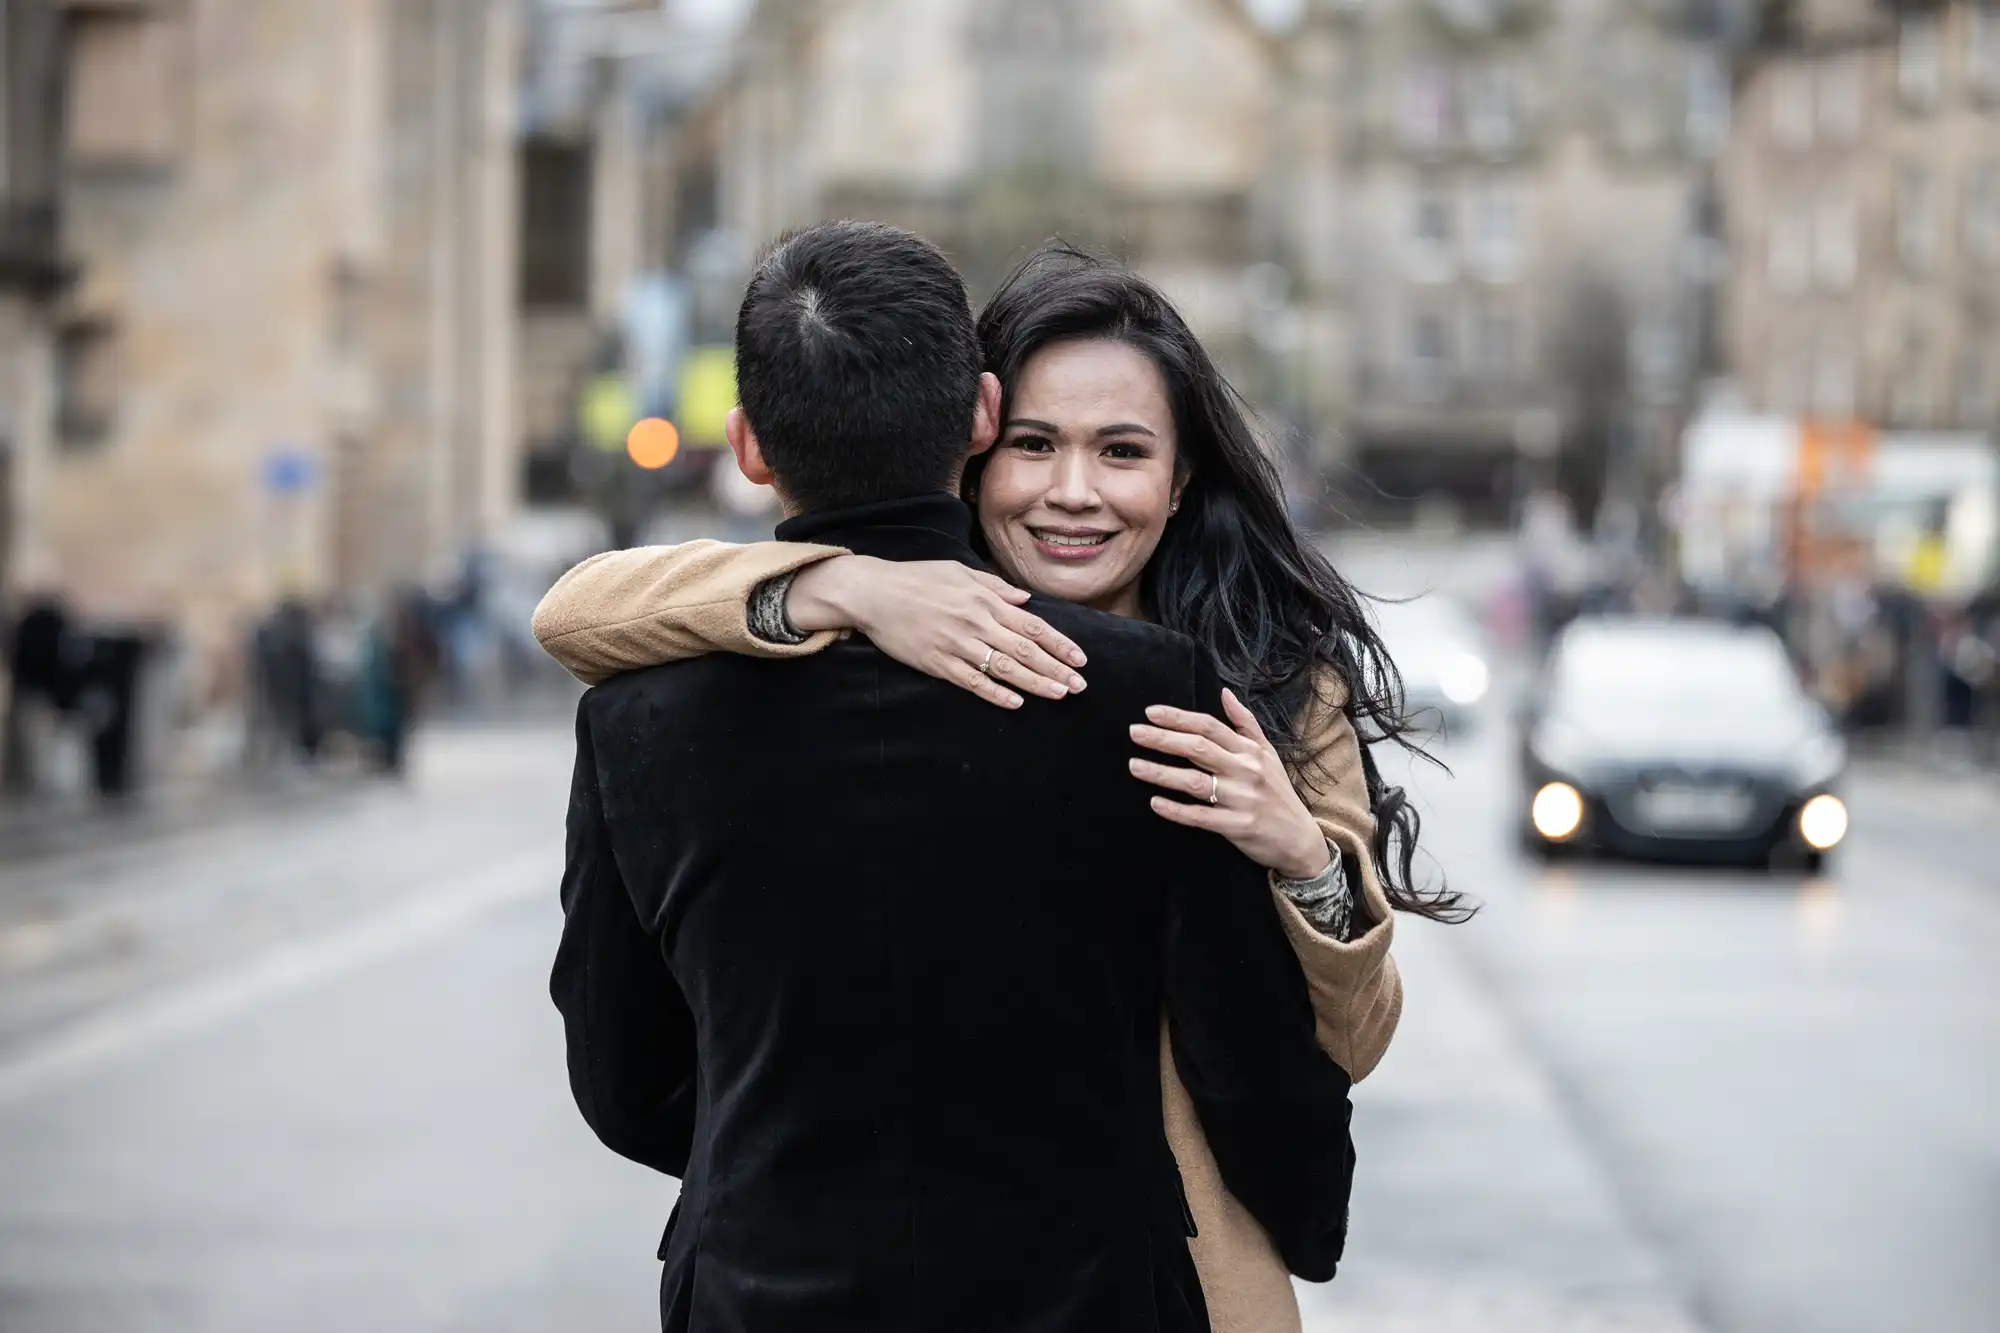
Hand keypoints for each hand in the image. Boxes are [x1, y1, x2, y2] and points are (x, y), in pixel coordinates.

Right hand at [788, 556, 1087, 709]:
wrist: (873, 592)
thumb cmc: (916, 578)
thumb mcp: (959, 571)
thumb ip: (995, 586)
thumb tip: (1026, 600)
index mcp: (984, 600)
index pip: (1031, 626)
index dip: (1059, 644)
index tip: (1080, 659)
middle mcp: (975, 622)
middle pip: (1024, 650)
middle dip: (1056, 668)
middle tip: (1080, 686)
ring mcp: (956, 644)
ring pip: (1003, 668)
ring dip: (1035, 683)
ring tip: (1059, 695)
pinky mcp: (936, 662)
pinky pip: (971, 681)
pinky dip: (994, 692)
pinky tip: (1015, 702)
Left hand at [1128, 689, 1330, 879]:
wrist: (1299, 838)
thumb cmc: (1278, 793)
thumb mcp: (1267, 753)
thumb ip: (1245, 723)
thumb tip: (1225, 694)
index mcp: (1249, 751)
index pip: (1209, 727)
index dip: (1179, 718)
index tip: (1151, 713)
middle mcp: (1245, 771)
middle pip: (1198, 749)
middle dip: (1163, 739)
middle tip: (1135, 733)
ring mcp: (1241, 799)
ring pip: (1195, 782)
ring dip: (1162, 773)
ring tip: (1135, 766)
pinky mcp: (1236, 826)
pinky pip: (1200, 817)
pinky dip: (1176, 810)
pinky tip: (1155, 803)